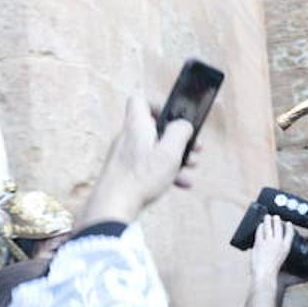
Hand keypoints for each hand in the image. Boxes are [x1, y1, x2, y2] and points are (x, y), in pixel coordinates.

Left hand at [80, 95, 195, 225]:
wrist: (113, 206)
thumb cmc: (141, 177)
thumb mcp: (170, 152)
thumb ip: (180, 133)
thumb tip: (184, 124)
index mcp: (137, 126)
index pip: (140, 100)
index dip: (157, 104)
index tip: (173, 117)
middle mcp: (128, 137)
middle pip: (154, 129)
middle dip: (177, 139)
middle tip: (194, 149)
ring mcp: (124, 155)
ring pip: (154, 150)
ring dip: (175, 158)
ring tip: (191, 169)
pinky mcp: (124, 172)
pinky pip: (147, 166)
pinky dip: (164, 172)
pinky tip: (179, 184)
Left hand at [250, 216, 296, 284]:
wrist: (265, 274)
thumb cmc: (274, 272)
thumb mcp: (285, 264)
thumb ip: (286, 258)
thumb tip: (293, 262)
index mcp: (286, 248)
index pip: (290, 234)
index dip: (289, 227)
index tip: (289, 223)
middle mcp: (278, 243)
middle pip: (278, 228)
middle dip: (277, 220)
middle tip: (276, 217)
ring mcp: (268, 242)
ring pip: (269, 227)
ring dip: (268, 220)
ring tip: (267, 217)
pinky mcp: (259, 243)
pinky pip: (260, 232)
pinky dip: (260, 227)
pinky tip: (260, 225)